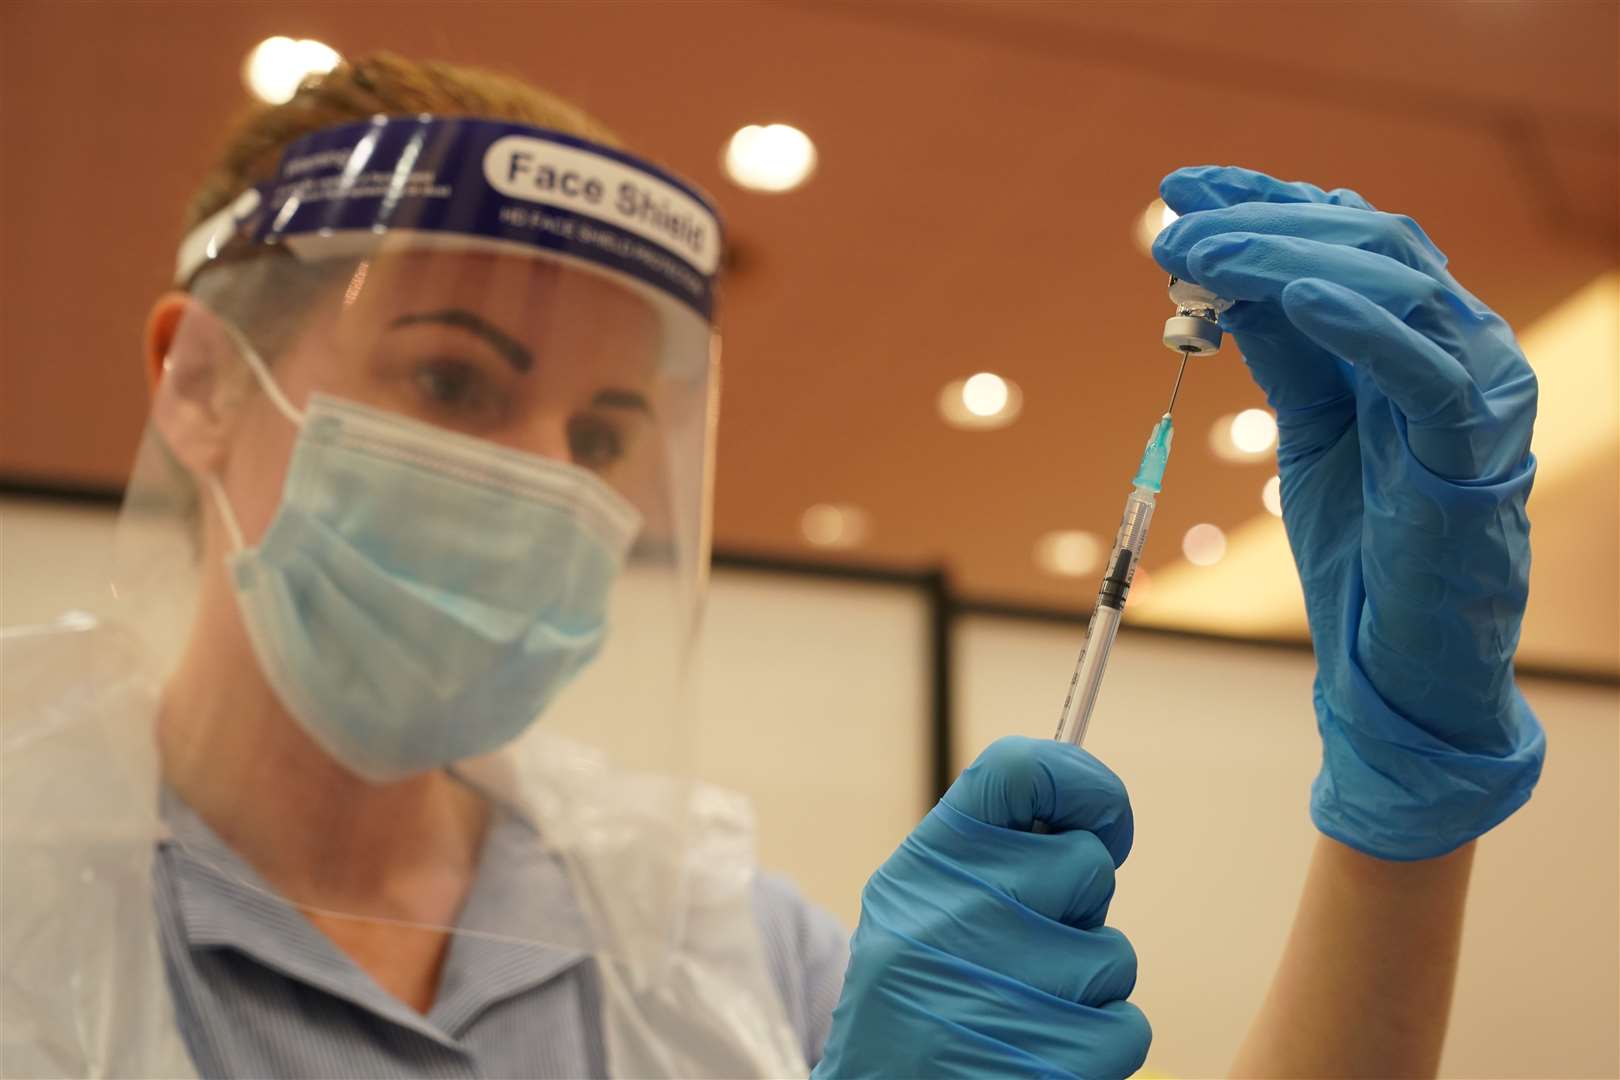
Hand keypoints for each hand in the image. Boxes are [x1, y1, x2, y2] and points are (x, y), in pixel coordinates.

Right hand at [812, 737, 1149, 1079]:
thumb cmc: (921, 992)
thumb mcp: (922, 903)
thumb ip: (993, 852)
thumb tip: (1099, 811)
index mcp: (925, 866)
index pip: (1019, 773)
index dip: (1083, 784)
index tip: (1104, 818)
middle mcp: (951, 916)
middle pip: (1088, 866)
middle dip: (1078, 907)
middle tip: (1029, 944)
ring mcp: (996, 992)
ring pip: (1113, 953)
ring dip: (1087, 983)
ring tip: (1025, 1005)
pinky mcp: (1045, 1063)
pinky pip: (1126, 1026)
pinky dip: (1100, 1042)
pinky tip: (1043, 1047)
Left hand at [1152, 165, 1545, 860]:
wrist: (1399, 673)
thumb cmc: (1361, 556)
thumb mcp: (1310, 434)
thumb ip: (1287, 357)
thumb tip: (1227, 284)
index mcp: (1418, 344)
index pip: (1347, 241)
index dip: (1268, 202)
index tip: (1183, 187)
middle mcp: (1460, 352)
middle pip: (1369, 246)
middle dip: (1264, 224)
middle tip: (1175, 223)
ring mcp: (1478, 399)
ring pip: (1397, 287)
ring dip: (1288, 259)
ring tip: (1204, 253)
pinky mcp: (1473, 459)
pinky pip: (1426, 373)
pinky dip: (1361, 327)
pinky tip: (1290, 297)